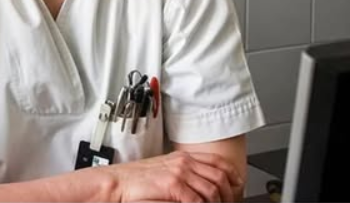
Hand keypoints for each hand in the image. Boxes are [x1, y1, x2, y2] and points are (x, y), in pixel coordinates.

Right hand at [103, 150, 243, 201]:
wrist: (117, 183)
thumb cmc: (136, 180)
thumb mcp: (165, 171)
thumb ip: (184, 175)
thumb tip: (200, 188)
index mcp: (183, 157)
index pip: (218, 163)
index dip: (233, 176)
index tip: (238, 188)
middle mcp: (183, 162)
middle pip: (219, 178)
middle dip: (229, 196)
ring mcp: (179, 172)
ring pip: (211, 191)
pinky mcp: (172, 184)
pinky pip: (197, 200)